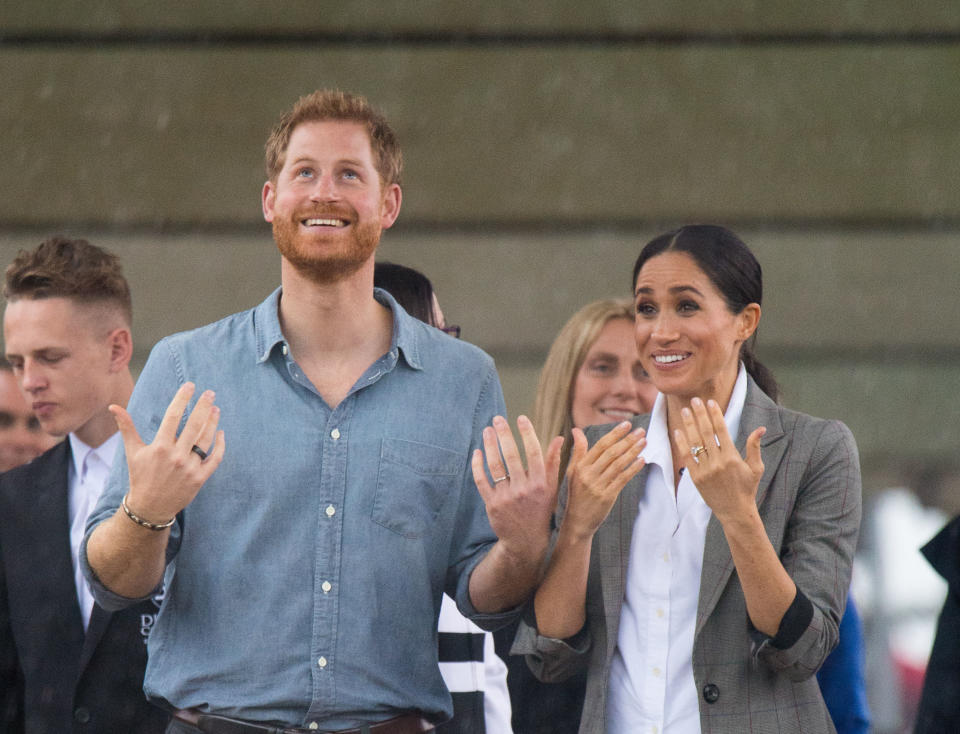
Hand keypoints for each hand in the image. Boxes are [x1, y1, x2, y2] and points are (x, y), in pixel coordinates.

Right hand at [111, 382, 224, 523]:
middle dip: (203, 406)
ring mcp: (189, 467)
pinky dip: (220, 445)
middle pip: (194, 425)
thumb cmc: (140, 476)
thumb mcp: (132, 451)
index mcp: (159, 447)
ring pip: (206, 440)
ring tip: (216, 409)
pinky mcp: (200, 478)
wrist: (150, 507)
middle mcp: (175, 456)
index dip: (182, 399)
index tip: (190, 385)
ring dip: (213, 422)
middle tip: (210, 392)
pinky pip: (215, 458)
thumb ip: (126, 427)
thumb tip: (113, 406)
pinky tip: (221, 433)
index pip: (173, 416)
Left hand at [471, 415, 562, 562]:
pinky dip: (478, 465)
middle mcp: (524, 489)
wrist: (526, 542)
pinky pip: (482, 481)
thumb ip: (554, 462)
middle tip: (497, 418)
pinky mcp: (492, 504)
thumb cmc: (541, 511)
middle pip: (512, 455)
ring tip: (487, 431)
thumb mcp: (552, 488)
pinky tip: (477, 452)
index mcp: (541, 483)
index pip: (534, 452)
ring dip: (490, 445)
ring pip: (495, 465)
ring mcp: (507, 497)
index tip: (521, 418)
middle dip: (504, 434)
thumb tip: (559, 438)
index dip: (527, 433)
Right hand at [562, 422, 645, 540]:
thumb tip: (576, 430)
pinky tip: (641, 461)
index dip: (615, 434)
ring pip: (618, 464)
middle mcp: (588, 474)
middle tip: (641, 431)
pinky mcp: (607, 496)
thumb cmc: (576, 494)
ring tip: (644, 442)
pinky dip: (633, 469)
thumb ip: (578, 450)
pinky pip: (622, 479)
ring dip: (633, 452)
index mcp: (580, 466)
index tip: (627, 424)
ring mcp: (598, 486)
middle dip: (628, 440)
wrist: (577, 521)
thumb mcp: (572, 471)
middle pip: (611, 453)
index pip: (600, 445)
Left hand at [673, 397, 764, 523]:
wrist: (734, 511)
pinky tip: (678, 431)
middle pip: (706, 432)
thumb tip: (761, 428)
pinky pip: (686, 457)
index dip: (715, 414)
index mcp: (732, 457)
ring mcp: (705, 470)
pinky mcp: (695, 478)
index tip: (710, 402)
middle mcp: (718, 462)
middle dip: (699, 414)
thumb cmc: (747, 488)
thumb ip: (754, 447)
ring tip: (684, 410)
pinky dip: (681, 444)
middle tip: (694, 400)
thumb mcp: (756, 468)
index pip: (721, 430)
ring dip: (688, 425)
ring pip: (694, 442)